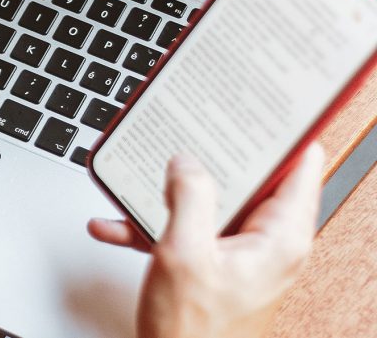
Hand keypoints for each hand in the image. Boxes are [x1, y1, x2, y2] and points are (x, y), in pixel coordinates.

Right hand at [88, 144, 323, 337]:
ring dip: (170, 188)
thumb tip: (187, 161)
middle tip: (195, 121)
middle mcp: (265, 244)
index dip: (287, 131)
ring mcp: (237, 254)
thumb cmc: (192, 335)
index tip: (269, 103)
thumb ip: (188, 197)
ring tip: (141, 173)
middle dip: (215, 151)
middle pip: (249, 177)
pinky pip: (183, 229)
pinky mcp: (211, 264)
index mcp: (278, 238)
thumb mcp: (184, 254)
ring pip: (209, 200)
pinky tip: (116, 221)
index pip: (301, 167)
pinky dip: (150, 223)